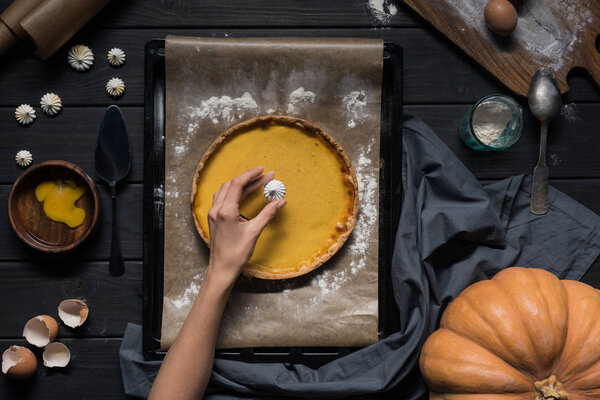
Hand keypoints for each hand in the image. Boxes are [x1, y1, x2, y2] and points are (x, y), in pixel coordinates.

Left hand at [206, 167, 285, 287]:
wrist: (222, 269)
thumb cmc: (236, 254)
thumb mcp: (254, 232)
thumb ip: (267, 214)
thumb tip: (280, 201)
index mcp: (225, 211)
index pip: (237, 184)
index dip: (251, 175)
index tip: (264, 171)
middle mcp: (217, 209)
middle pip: (232, 185)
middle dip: (249, 179)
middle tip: (266, 177)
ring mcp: (213, 213)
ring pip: (226, 190)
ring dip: (241, 184)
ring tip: (257, 182)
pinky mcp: (214, 218)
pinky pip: (222, 198)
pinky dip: (234, 192)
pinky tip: (243, 193)